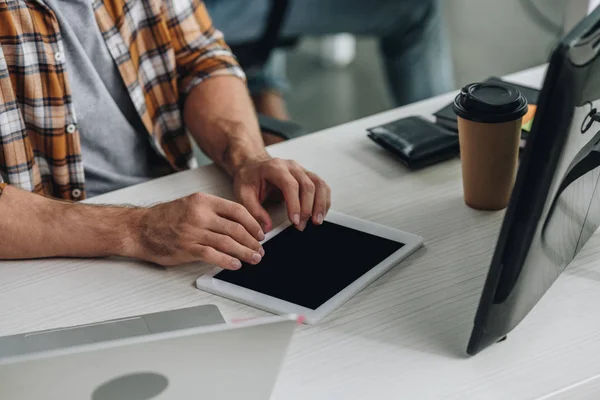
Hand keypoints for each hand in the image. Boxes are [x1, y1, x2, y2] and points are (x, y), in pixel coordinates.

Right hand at [128, 193, 264, 268]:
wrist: (139, 228)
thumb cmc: (165, 218)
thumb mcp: (191, 204)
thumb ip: (213, 211)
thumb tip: (239, 224)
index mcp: (203, 201)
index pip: (237, 210)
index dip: (253, 223)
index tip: (260, 232)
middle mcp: (199, 214)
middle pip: (236, 228)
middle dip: (252, 241)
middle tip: (260, 248)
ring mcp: (193, 232)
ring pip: (228, 242)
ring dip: (244, 252)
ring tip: (253, 258)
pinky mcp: (187, 248)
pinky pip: (213, 255)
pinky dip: (227, 261)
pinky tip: (235, 264)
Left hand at [233, 157, 330, 231]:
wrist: (252, 165)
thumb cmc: (248, 178)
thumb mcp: (243, 194)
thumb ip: (254, 211)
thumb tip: (266, 227)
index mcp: (274, 168)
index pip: (290, 185)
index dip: (295, 204)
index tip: (295, 221)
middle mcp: (291, 166)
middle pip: (307, 185)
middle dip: (307, 208)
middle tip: (301, 226)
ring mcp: (301, 170)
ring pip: (319, 184)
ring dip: (320, 204)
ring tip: (316, 221)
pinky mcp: (307, 175)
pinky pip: (322, 186)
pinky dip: (324, 200)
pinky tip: (320, 213)